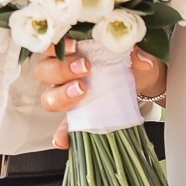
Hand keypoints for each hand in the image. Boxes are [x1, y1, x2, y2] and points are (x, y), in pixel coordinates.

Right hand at [33, 42, 165, 148]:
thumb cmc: (130, 62)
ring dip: (60, 96)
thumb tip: (140, 58)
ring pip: (48, 97)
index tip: (74, 46)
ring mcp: (67, 96)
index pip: (50, 46)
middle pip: (44, 71)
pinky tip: (63, 139)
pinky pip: (62, 127)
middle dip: (61, 70)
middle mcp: (63, 73)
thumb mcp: (135, 53)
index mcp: (72, 52)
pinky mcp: (76, 118)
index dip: (55, 46)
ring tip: (82, 92)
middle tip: (85, 69)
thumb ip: (137, 52)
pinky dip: (61, 134)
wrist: (142, 82)